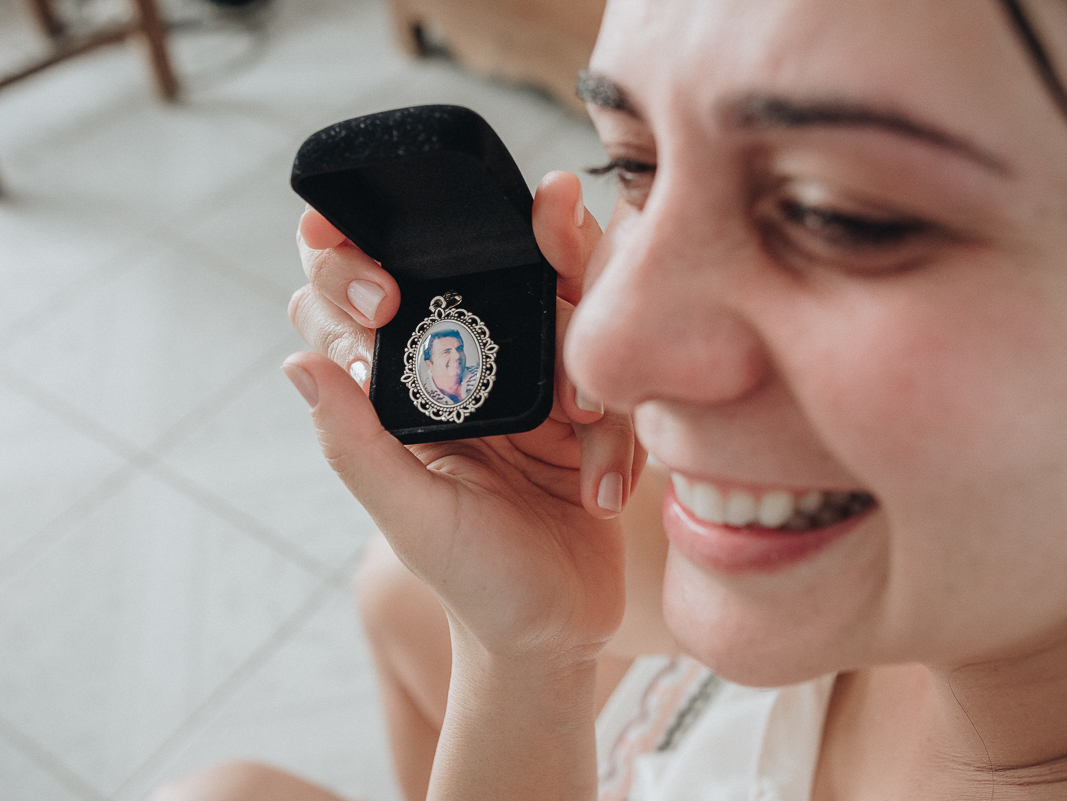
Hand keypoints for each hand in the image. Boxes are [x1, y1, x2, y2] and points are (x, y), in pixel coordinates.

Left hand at [284, 172, 642, 660]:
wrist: (561, 625)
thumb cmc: (473, 578)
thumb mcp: (410, 516)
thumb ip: (355, 444)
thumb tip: (299, 362)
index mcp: (399, 386)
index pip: (354, 293)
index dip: (352, 261)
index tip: (382, 297)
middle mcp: (459, 361)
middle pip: (468, 257)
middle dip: (502, 242)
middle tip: (531, 240)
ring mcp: (529, 369)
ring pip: (551, 287)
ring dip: (575, 331)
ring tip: (583, 412)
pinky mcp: (588, 388)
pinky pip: (606, 355)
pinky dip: (610, 421)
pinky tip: (601, 488)